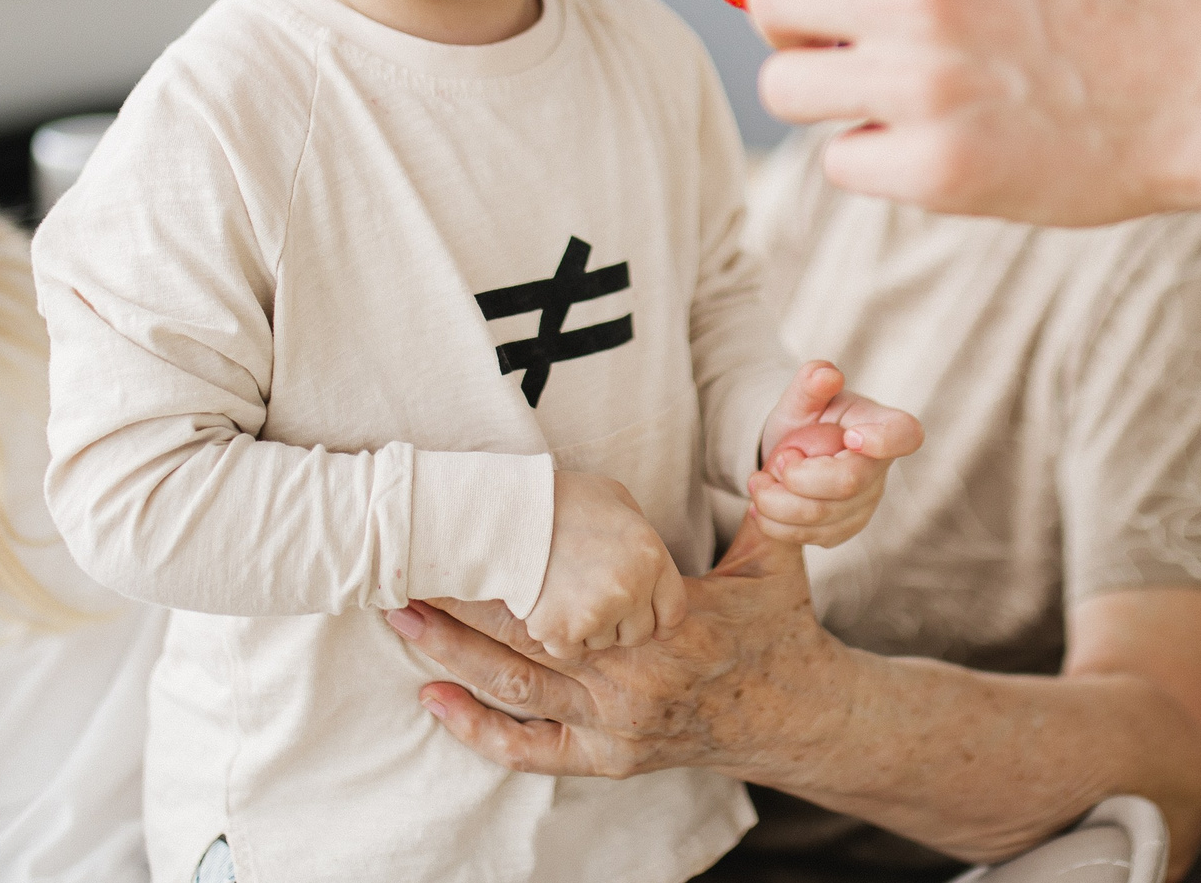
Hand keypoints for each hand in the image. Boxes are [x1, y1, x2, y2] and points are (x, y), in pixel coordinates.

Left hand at [388, 518, 837, 777]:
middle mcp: (630, 682)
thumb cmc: (779, 628)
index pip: (563, 593)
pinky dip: (477, 731)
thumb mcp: (774, 557)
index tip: (465, 529)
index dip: (507, 564)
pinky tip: (432, 700)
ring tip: (402, 618)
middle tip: (402, 569)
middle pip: (521, 642)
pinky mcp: (607, 757)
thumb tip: (778, 442)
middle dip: (457, 607)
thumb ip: (763, 500)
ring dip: (451, 657)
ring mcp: (615, 727)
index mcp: (663, 626)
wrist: (799, 717)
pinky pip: (531, 751)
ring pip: (515, 692)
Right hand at [523, 471, 686, 659]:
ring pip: (602, 644)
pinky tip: (548, 605)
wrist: (509, 512)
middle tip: (594, 596)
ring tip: (566, 592)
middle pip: (638, 634)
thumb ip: (641, 539)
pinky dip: (559, 635)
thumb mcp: (618, 502)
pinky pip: (570, 650)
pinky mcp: (561, 631)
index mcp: (651, 557)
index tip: (645, 617)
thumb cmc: (564, 500)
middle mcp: (630, 589)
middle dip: (620, 622)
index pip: (673, 612)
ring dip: (588, 627)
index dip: (659, 618)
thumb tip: (650, 568)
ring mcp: (596, 613)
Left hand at [749, 0, 1200, 225]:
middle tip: (848, 54)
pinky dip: (874, 161)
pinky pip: (838, 162)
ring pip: (784, 87)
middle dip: (795, 31)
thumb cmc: (1109, 15)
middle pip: (769, 2)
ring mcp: (924, 84)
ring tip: (891, 103)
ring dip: (824, 99)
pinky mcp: (938, 170)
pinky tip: (936, 146)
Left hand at [750, 360, 922, 546]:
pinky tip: (762, 506)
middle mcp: (881, 469)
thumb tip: (826, 374)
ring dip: (776, 502)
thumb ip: (811, 383)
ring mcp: (866, 503)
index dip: (884, 441)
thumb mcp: (802, 397)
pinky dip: (776, 524)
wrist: (788, 456)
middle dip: (796, 477)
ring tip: (758, 482)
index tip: (849, 437)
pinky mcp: (844, 529)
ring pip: (821, 517)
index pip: (904, 435)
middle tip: (772, 462)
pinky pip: (810, 536)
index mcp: (882, 425)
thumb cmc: (804, 419)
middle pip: (847, 483)